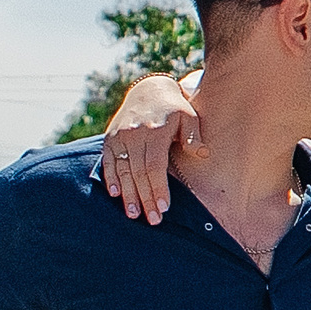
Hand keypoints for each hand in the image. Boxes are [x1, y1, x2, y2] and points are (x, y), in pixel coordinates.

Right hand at [101, 73, 202, 221]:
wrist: (150, 90)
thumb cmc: (175, 109)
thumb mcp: (189, 117)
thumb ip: (193, 135)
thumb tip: (201, 152)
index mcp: (156, 131)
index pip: (155, 166)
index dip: (158, 188)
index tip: (163, 207)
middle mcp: (135, 134)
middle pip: (139, 173)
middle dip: (145, 198)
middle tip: (152, 219)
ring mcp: (120, 136)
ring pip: (123, 170)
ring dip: (128, 194)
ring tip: (134, 215)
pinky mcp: (110, 138)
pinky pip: (109, 162)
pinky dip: (111, 178)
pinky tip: (115, 195)